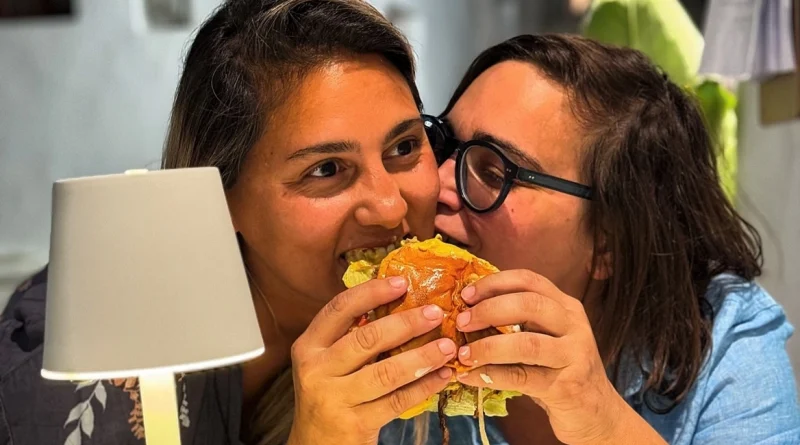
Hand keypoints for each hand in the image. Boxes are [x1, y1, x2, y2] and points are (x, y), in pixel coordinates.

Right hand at [287, 277, 455, 444]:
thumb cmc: (329, 395)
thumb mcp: (327, 362)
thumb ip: (350, 336)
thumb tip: (399, 301)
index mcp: (309, 347)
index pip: (339, 309)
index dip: (372, 292)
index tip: (402, 282)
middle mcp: (316, 370)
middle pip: (366, 339)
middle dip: (405, 323)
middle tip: (435, 312)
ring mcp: (334, 399)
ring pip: (386, 372)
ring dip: (422, 356)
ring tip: (447, 345)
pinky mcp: (355, 424)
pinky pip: (397, 400)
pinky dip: (424, 386)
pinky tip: (442, 375)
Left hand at [453, 270, 627, 444]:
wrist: (595, 412)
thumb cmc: (559, 370)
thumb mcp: (546, 336)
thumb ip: (518, 321)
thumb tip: (467, 311)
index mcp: (566, 307)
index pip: (529, 280)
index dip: (494, 283)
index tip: (466, 294)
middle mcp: (574, 326)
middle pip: (529, 305)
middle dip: (489, 310)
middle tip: (461, 322)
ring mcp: (574, 356)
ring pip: (526, 343)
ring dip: (487, 347)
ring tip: (463, 354)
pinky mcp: (567, 387)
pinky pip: (522, 377)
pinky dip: (491, 375)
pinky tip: (470, 377)